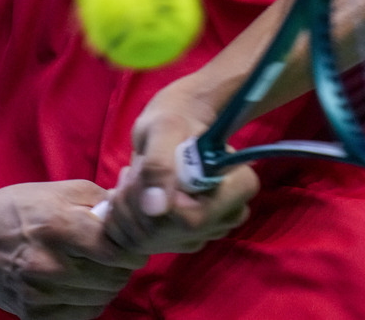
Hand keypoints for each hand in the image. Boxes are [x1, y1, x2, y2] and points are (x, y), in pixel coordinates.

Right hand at [0, 180, 148, 319]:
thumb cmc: (17, 209)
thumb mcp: (56, 190)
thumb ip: (98, 199)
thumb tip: (131, 210)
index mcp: (56, 226)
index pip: (114, 250)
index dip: (131, 248)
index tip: (131, 243)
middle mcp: (48, 264)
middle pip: (112, 277)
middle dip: (123, 266)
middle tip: (117, 256)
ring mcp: (39, 293)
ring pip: (101, 298)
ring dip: (109, 285)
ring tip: (100, 269)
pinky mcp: (33, 314)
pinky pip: (82, 315)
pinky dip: (90, 302)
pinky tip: (83, 286)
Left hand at [100, 77, 258, 254]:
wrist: (174, 128)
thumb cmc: (174, 120)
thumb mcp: (164, 130)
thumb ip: (160, 165)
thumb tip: (155, 209)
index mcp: (239, 187)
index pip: (195, 220)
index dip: (160, 205)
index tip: (142, 175)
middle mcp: (228, 216)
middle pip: (171, 234)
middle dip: (137, 205)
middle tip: (130, 173)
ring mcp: (207, 232)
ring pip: (153, 242)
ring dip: (128, 210)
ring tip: (131, 179)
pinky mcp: (183, 240)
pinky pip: (142, 245)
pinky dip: (124, 220)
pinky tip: (128, 196)